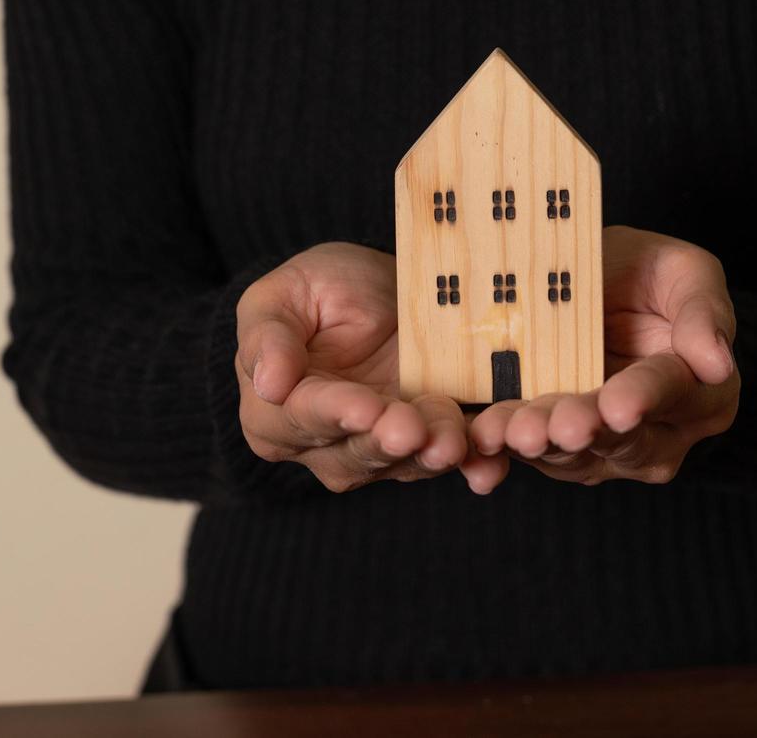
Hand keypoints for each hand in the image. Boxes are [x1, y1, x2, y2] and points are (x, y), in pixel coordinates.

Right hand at [236, 243, 507, 493]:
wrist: (374, 289)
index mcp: (276, 417)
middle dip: (388, 440)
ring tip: (451, 441)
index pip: (306, 417)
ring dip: (431, 453)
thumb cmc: (316, 291)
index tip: (364, 408)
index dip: (336, 413)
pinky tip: (488, 466)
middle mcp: (326, 447)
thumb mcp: (281, 296)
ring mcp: (381, 450)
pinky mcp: (430, 441)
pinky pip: (451, 457)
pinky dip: (473, 463)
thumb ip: (269, 337)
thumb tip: (268, 384)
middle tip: (412, 429)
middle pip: (357, 451)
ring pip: (405, 461)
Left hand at [469, 226, 739, 486]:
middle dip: (585, 430)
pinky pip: (531, 454)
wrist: (598, 293)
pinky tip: (483, 438)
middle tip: (558, 426)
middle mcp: (660, 433)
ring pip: (573, 455)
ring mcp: (607, 451)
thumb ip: (703, 311)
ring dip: (540, 444)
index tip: (619, 405)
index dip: (645, 398)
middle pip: (622, 438)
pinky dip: (504, 450)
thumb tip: (717, 362)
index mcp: (701, 391)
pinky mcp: (556, 450)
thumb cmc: (647, 278)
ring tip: (513, 431)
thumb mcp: (683, 271)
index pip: (674, 392)